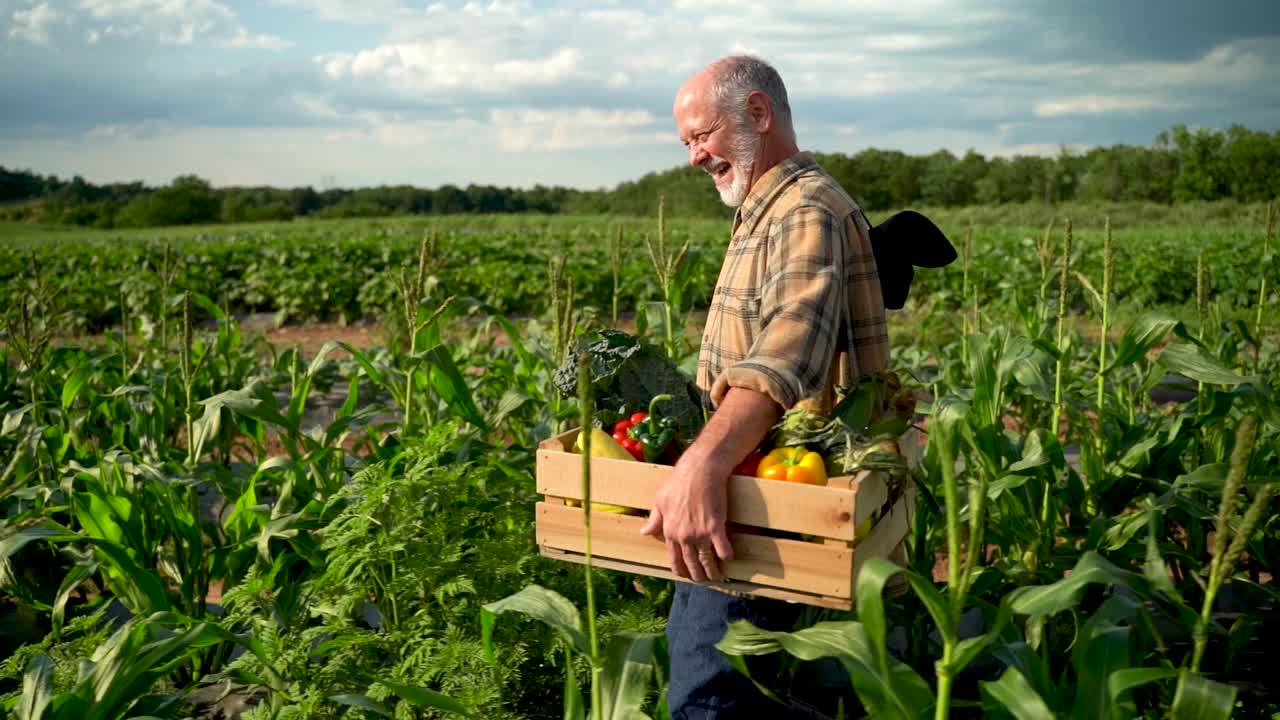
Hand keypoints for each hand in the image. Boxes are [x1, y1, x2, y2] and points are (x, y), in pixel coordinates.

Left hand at [639, 455, 733, 581]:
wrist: (700, 469)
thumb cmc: (679, 481)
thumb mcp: (660, 499)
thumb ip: (654, 519)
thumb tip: (644, 531)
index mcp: (669, 531)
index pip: (674, 559)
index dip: (681, 569)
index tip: (686, 575)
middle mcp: (684, 536)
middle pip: (691, 563)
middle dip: (697, 575)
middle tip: (703, 579)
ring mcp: (700, 533)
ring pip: (707, 560)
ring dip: (713, 571)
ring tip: (717, 576)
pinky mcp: (716, 527)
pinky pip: (723, 549)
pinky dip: (727, 556)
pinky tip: (729, 558)